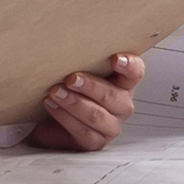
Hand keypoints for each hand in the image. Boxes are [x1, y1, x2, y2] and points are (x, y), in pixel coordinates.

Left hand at [26, 51, 148, 153]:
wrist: (48, 118)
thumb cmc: (67, 90)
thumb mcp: (75, 71)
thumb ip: (80, 60)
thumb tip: (63, 42)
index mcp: (122, 83)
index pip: (135, 72)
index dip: (129, 65)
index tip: (115, 59)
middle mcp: (121, 104)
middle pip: (114, 96)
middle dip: (91, 86)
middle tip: (71, 78)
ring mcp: (110, 125)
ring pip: (97, 115)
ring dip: (74, 103)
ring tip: (56, 92)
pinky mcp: (96, 141)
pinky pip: (84, 131)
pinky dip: (65, 117)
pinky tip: (53, 106)